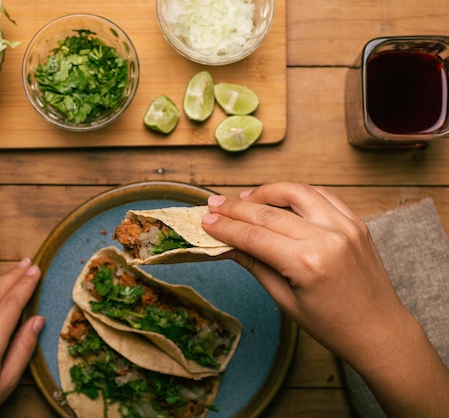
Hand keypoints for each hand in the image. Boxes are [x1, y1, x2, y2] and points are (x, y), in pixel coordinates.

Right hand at [201, 183, 448, 416]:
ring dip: (267, 191)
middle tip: (214, 204)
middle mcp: (328, 238)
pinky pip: (322, 195)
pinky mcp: (356, 222)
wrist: (379, 329)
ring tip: (245, 198)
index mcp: (308, 263)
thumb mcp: (286, 300)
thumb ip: (256, 265)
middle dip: (237, 207)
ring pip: (297, 193)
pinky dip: (298, 193)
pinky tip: (280, 197)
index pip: (255, 236)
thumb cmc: (331, 325)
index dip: (226, 227)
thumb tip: (227, 245)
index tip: (205, 221)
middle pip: (270, 213)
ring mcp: (346, 226)